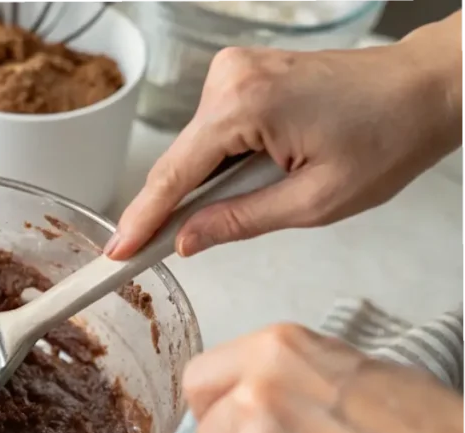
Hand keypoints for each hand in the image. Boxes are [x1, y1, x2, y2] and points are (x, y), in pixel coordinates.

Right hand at [105, 13, 463, 259]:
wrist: (424, 88)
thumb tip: (186, 239)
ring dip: (210, 183)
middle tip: (153, 252)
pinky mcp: (244, 76)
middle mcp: (230, 79)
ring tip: (267, 193)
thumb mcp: (313, 202)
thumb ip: (239, 222)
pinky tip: (259, 174)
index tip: (116, 253)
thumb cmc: (386, 136)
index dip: (141, 221)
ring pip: (197, 149)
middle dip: (173, 207)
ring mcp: (235, 72)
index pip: (173, 176)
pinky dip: (223, 162)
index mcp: (244, 106)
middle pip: (179, 162)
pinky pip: (214, 132)